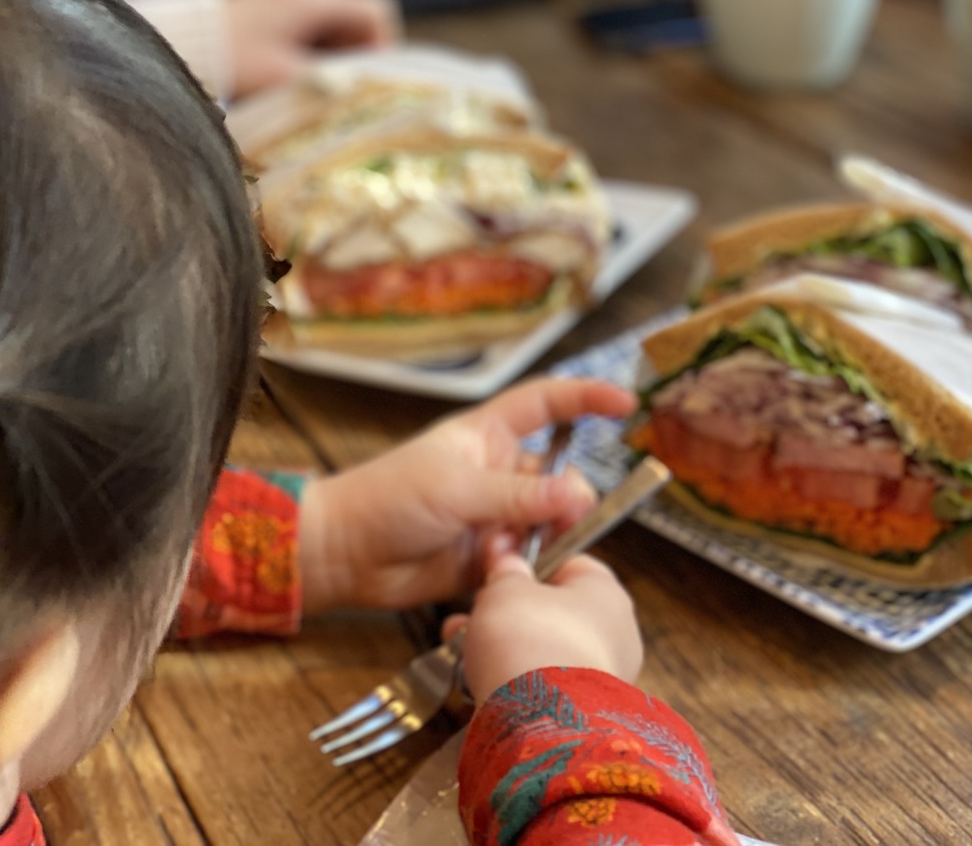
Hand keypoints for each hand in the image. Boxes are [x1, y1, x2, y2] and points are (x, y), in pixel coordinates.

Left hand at [225, 0, 401, 96]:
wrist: (176, 48)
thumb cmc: (230, 64)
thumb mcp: (288, 79)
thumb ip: (334, 81)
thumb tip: (369, 88)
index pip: (377, 9)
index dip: (383, 45)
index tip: (365, 77)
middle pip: (359, 15)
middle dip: (357, 52)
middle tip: (338, 85)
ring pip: (337, 21)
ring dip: (335, 53)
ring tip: (312, 82)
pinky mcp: (272, 1)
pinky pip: (313, 22)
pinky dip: (315, 47)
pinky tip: (294, 72)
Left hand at [297, 378, 636, 610]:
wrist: (346, 556)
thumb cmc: (388, 499)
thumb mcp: (458, 487)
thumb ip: (520, 495)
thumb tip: (579, 494)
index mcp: (488, 436)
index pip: (547, 405)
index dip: (586, 398)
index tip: (625, 403)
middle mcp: (498, 473)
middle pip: (560, 477)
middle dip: (569, 498)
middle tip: (561, 519)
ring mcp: (496, 516)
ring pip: (550, 523)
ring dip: (544, 538)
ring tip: (512, 552)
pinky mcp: (490, 558)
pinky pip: (530, 561)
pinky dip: (529, 569)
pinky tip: (507, 573)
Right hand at [442, 553, 644, 701]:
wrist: (539, 718)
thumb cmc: (530, 642)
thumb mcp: (506, 589)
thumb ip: (506, 572)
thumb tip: (508, 563)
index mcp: (606, 591)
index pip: (570, 565)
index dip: (532, 566)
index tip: (502, 573)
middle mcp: (615, 634)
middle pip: (554, 612)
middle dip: (508, 613)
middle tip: (476, 614)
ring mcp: (602, 676)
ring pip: (543, 650)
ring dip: (504, 648)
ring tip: (464, 649)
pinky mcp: (582, 712)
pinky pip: (542, 687)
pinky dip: (513, 683)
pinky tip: (480, 682)